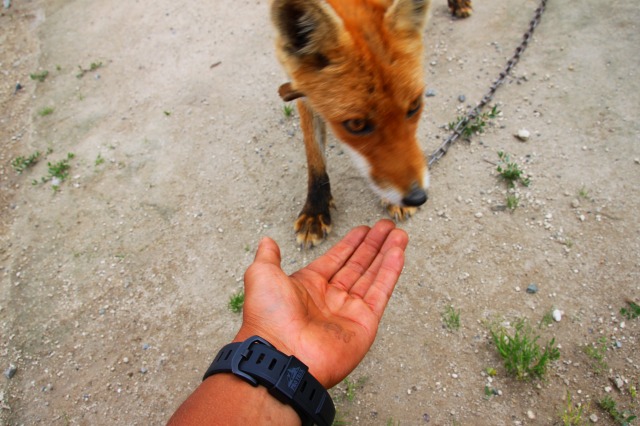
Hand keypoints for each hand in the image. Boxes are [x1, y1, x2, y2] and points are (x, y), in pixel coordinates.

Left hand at [235, 219, 408, 387]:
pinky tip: (399, 253)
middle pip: (358, 265)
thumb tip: (267, 241)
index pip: (336, 259)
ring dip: (387, 254)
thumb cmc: (268, 318)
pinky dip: (391, 271)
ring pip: (373, 276)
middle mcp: (330, 298)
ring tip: (399, 234)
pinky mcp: (364, 324)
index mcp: (308, 286)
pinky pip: (381, 292)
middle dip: (373, 245)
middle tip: (387, 226)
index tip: (365, 229)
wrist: (281, 355)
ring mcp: (348, 311)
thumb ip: (269, 257)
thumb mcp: (262, 276)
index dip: (351, 243)